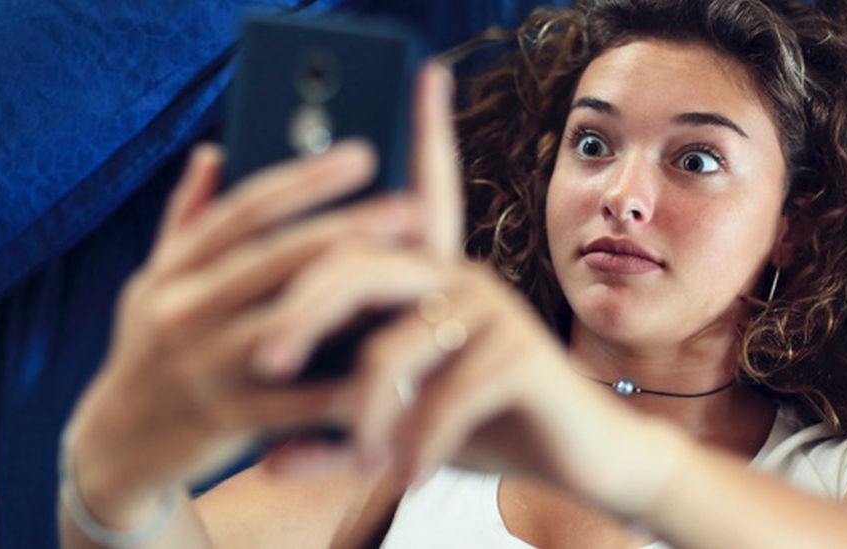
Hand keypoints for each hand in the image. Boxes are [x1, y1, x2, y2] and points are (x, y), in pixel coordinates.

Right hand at [65, 139, 418, 512]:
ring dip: (351, 299)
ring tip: (407, 277)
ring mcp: (204, 365)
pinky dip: (342, 383)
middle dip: (344, 230)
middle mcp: (183, 311)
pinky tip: (389, 365)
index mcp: (173, 270)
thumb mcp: (154, 281)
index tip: (360, 155)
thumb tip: (213, 151)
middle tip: (407, 209)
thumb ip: (187, 218)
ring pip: (285, 322)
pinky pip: (295, 399)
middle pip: (273, 259)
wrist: (121, 444)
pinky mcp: (227, 418)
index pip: (244, 211)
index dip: (304, 180)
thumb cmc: (153, 349)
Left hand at [251, 67, 688, 516]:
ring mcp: (494, 311)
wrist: (578, 458)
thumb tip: (267, 459)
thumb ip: (337, 430)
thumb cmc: (485, 425)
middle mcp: (463, 276)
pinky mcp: (521, 355)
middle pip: (361, 263)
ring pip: (391, 348)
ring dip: (364, 416)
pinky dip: (414, 446)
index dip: (429, 129)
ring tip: (363, 460)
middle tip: (269, 363)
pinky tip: (407, 475)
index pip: (427, 191)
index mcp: (436, 276)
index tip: (427, 72)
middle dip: (303, 311)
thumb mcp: (405, 423)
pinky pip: (440, 398)